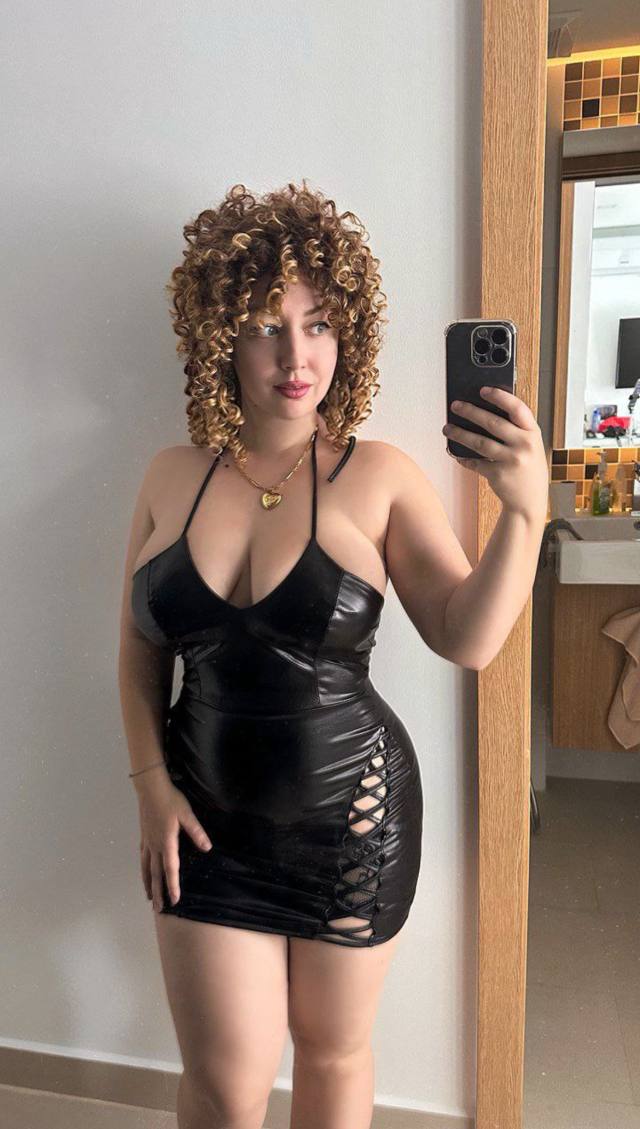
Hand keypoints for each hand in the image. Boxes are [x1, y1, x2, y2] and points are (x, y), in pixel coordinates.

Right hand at [137, 778, 212, 911]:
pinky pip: (143, 858)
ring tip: (148, 897)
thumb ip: (196, 832)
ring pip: (146, 868)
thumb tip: (207, 848)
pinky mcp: (144, 835)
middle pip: (156, 874)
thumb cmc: (171, 800)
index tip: (174, 901)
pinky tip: (144, 871)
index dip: (173, 886)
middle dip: (157, 892)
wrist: (150, 789)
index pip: (170, 869)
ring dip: (148, 884)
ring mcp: (147, 841)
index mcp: (166, 843)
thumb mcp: (187, 815)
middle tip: (158, 909)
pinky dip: (143, 869)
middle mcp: (154, 846)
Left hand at [442, 386, 547, 518]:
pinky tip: (456, 454)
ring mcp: (511, 461)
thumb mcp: (531, 446)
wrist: (529, 502)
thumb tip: (486, 410)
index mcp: (533, 433)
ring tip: (447, 428)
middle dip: (470, 411)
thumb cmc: (527, 469)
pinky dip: (464, 458)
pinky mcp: (498, 475)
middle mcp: (524, 445)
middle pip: (493, 422)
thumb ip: (516, 430)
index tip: (483, 390)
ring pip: (479, 442)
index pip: (517, 408)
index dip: (499, 397)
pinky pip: (475, 462)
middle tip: (455, 405)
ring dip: (460, 434)